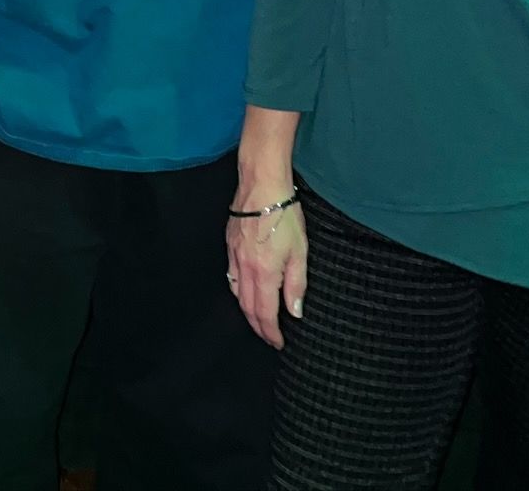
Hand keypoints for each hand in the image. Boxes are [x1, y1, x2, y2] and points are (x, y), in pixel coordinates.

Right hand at [226, 199, 307, 349]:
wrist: (262, 185)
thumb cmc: (285, 215)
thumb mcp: (300, 251)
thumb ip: (297, 284)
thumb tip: (295, 312)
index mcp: (264, 272)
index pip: (265, 312)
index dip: (271, 332)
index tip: (278, 343)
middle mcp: (245, 268)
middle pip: (247, 307)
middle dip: (258, 326)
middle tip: (269, 337)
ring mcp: (234, 256)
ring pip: (236, 293)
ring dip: (246, 311)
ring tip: (258, 320)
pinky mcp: (229, 244)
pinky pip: (230, 275)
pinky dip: (237, 291)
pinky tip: (243, 291)